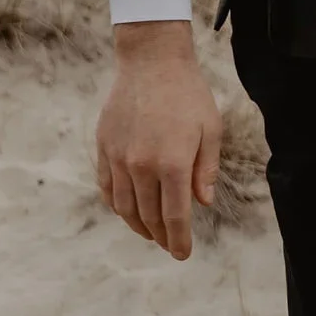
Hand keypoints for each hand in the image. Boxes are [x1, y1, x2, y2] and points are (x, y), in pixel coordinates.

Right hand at [97, 22, 221, 261]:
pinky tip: (128, 210)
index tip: (182, 254)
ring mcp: (119, 158)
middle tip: (170, 245)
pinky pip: (107, 188)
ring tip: (150, 233)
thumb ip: (207, 170)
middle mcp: (142, 165)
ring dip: (137, 226)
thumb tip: (203, 203)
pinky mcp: (104, 148)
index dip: (179, 240)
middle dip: (161, 236)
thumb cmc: (188, 93)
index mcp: (174, 163)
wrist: (152, 61)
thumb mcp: (211, 129)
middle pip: (148, 217)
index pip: (175, 216)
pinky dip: (117, 205)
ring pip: (125, 207)